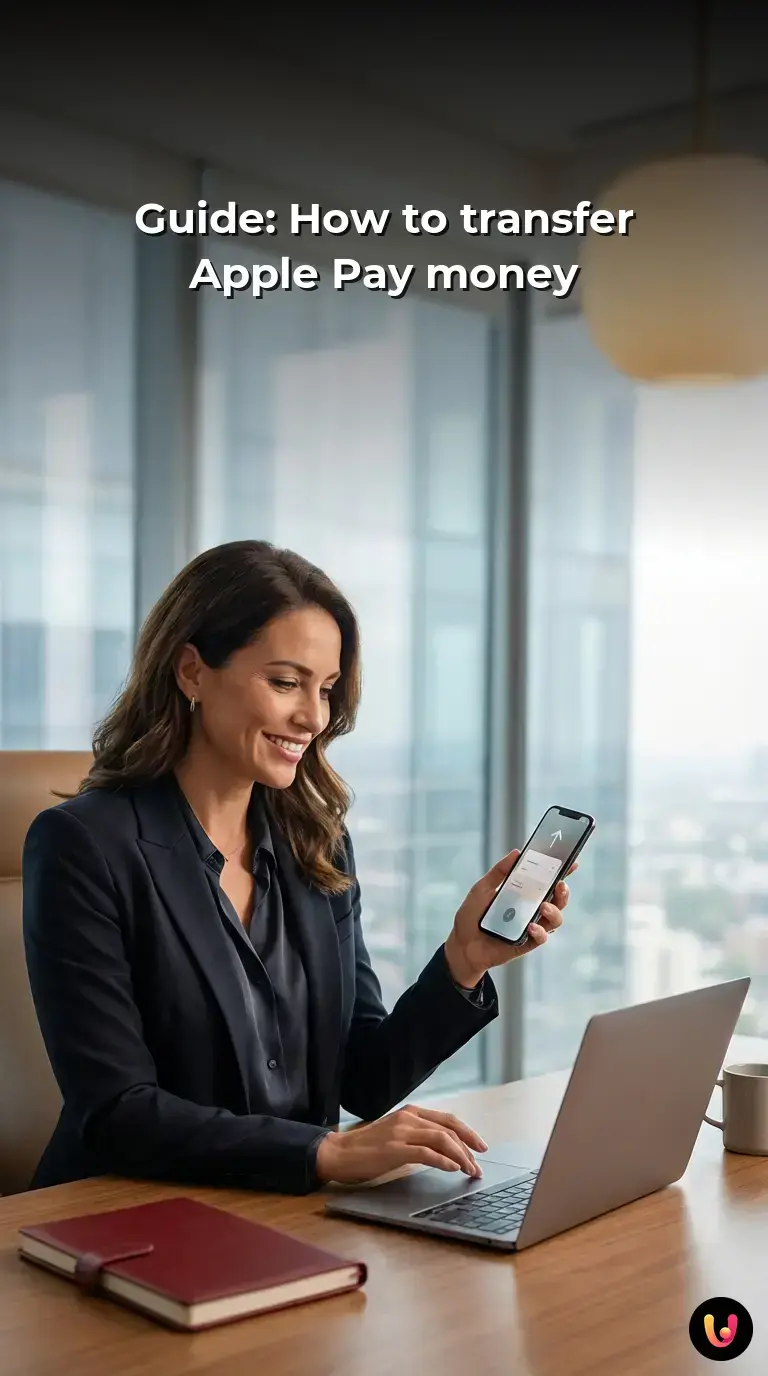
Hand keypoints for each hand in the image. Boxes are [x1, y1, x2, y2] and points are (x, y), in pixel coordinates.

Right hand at [315, 1104, 487, 1183]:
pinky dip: (444, 1161)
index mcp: (410, 1113)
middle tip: (480, 1164)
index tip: (480, 1147)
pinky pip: (426, 1153)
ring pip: (442, 1139)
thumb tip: (443, 1150)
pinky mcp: (394, 1149)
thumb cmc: (367, 1148)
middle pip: (449, 1128)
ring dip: (461, 1156)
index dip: (468, 1132)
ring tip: (470, 1170)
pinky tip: (452, 1169)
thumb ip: (417, 1136)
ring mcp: (401, 1132)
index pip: (447, 1119)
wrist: (339, 1153)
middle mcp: (408, 1118)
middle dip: (469, 1146)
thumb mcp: (396, 1134)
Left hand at [444, 850, 575, 987]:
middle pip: (558, 899)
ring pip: (556, 919)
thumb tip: (516, 852)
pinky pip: (542, 937)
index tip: (571, 862)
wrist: (462, 943)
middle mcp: (532, 909)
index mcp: (524, 893)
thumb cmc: (472, 915)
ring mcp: (532, 926)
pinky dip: (539, 931)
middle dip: (564, 891)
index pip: (547, 881)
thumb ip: (499, 872)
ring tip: (543, 906)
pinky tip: (530, 927)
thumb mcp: (483, 888)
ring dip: (555, 911)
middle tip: (559, 884)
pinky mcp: (528, 943)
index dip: (562, 872)